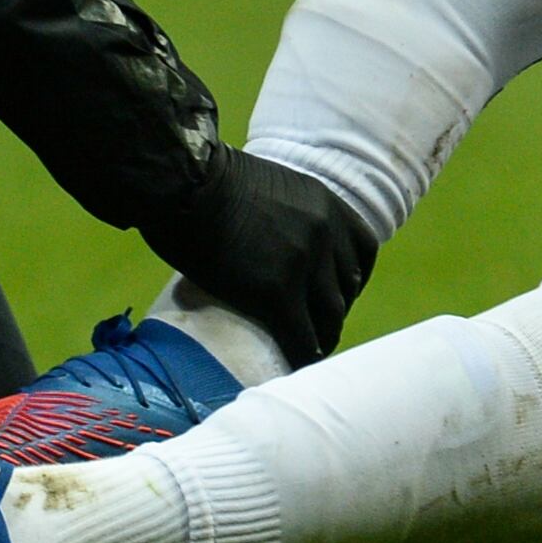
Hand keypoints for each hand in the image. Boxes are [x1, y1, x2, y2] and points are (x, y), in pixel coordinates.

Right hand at [141, 150, 375, 368]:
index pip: (363, 249)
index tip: (337, 294)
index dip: (351, 278)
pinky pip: (301, 336)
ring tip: (307, 350)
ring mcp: (303, 262)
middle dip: (333, 310)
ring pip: (329, 316)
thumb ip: (284, 214)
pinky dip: (301, 354)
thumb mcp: (265, 186)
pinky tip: (293, 362)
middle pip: (346, 287)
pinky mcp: (276, 292)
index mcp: (324, 202)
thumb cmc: (202, 180)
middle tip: (316, 326)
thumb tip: (271, 243)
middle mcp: (324, 231)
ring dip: (322, 337)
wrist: (179, 182)